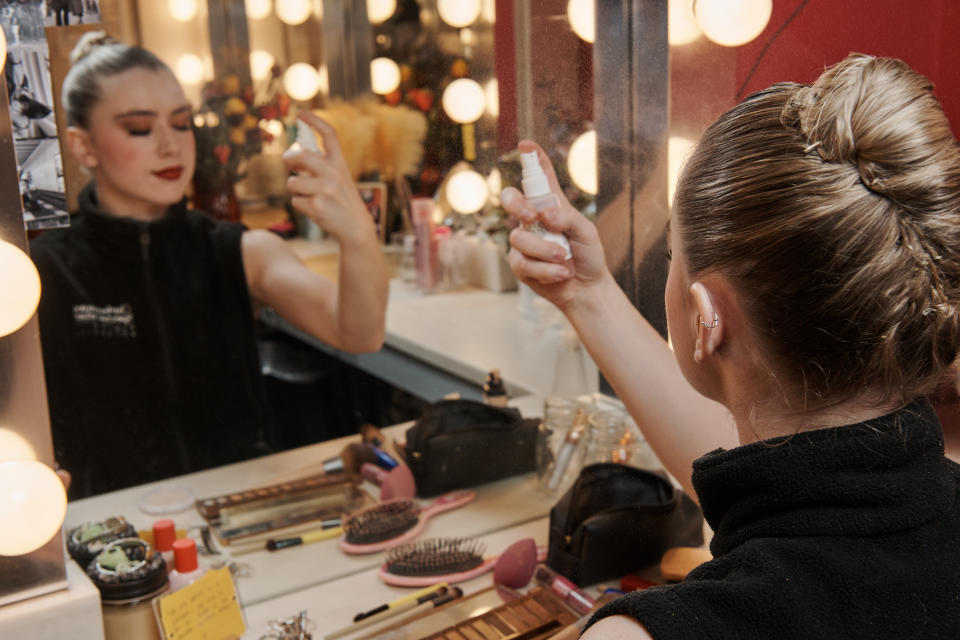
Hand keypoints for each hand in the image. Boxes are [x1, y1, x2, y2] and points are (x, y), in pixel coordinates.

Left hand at [283, 111, 375, 245]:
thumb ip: (321, 165)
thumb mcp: (339, 178)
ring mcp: (325, 190)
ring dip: (295, 190)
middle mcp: (334, 173)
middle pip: (301, 156)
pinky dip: (300, 206)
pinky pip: (295, 201)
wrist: (356, 228)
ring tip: (310, 196)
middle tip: (290, 165)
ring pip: (292, 182)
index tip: (300, 113)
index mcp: (340, 163)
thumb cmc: (342, 201)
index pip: (329, 135)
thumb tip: (294, 152)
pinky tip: (314, 210)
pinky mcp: (317, 206)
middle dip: (289, 159)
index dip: (314, 121)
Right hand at [504, 140, 607, 312]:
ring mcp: (523, 242)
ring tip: (565, 259)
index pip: (539, 177)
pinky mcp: (519, 264)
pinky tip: (561, 273)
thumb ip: (567, 218)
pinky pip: (523, 262)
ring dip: (545, 250)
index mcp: (551, 205)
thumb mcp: (587, 232)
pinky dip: (546, 269)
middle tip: (532, 215)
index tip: (526, 145)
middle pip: (511, 199)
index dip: (532, 159)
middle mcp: (533, 220)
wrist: (586, 289)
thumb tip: (544, 214)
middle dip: (517, 204)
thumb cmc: (588, 256)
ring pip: (520, 237)